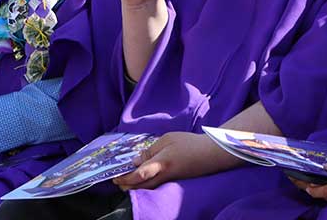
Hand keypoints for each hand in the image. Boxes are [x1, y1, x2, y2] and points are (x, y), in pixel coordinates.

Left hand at [113, 131, 230, 189]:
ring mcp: (169, 179)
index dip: (125, 177)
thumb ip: (151, 150)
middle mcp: (163, 175)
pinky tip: (143, 178)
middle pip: (141, 185)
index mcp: (160, 164)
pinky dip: (145, 183)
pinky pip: (155, 184)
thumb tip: (137, 160)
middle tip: (117, 181)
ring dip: (135, 186)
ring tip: (126, 182)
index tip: (115, 176)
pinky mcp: (174, 180)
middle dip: (127, 185)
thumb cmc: (189, 143)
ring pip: (148, 187)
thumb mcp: (168, 139)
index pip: (138, 175)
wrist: (211, 154)